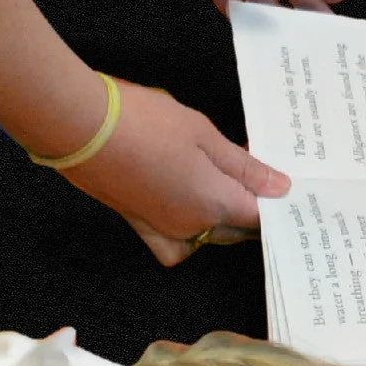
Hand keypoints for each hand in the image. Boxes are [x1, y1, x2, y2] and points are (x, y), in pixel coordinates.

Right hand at [63, 83, 286, 265]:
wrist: (79, 127)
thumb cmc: (142, 122)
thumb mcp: (203, 133)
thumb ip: (242, 166)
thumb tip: (279, 186)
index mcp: (214, 204)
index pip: (259, 216)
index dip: (276, 201)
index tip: (286, 186)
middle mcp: (191, 227)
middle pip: (235, 230)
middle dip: (251, 208)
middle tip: (257, 176)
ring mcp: (161, 229)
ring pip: (206, 238)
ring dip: (222, 220)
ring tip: (223, 185)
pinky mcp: (137, 222)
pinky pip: (172, 244)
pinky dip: (186, 236)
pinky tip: (187, 206)